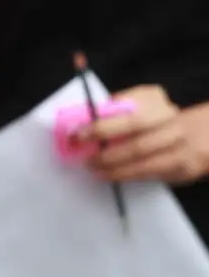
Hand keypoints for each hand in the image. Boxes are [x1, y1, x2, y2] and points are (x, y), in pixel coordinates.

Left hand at [85, 86, 208, 185]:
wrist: (196, 134)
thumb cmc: (154, 118)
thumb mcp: (137, 102)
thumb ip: (114, 108)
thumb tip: (82, 119)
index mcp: (155, 101)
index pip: (127, 115)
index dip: (101, 127)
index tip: (79, 134)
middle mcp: (170, 121)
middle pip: (136, 140)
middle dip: (106, 151)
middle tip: (85, 157)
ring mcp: (179, 144)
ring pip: (143, 159)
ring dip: (114, 167)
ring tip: (94, 168)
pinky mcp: (183, 165)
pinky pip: (150, 172)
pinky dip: (126, 175)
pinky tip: (110, 175)